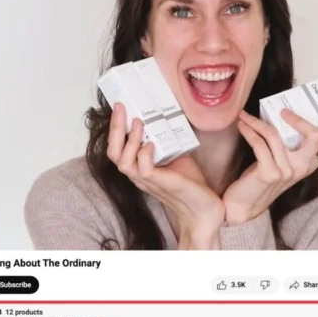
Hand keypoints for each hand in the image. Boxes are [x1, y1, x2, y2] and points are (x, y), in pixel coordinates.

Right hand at [106, 103, 224, 248]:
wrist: (203, 209)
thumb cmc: (189, 183)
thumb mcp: (175, 155)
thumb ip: (166, 141)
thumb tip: (165, 118)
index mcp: (139, 167)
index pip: (117, 148)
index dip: (115, 128)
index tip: (121, 107)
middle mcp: (139, 175)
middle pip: (114, 153)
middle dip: (115, 128)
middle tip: (121, 108)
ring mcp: (148, 181)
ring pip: (123, 162)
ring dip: (130, 140)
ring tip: (138, 122)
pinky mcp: (161, 184)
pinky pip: (143, 170)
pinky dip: (144, 155)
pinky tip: (152, 144)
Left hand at [223, 109, 317, 224]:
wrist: (243, 205)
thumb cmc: (261, 179)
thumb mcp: (281, 159)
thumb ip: (288, 143)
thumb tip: (282, 114)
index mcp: (310, 162)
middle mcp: (303, 167)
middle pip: (315, 136)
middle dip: (299, 119)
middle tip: (283, 111)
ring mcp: (288, 171)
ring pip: (276, 135)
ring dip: (258, 122)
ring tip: (245, 116)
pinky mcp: (270, 173)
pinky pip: (260, 143)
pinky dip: (249, 131)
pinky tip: (242, 125)